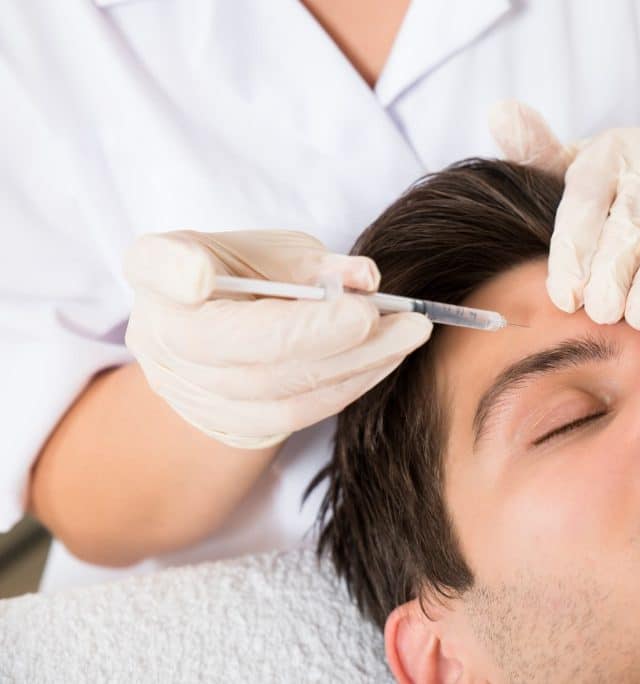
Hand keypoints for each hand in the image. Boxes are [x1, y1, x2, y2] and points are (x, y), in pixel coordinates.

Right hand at [123, 230, 431, 448]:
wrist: (224, 340)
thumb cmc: (246, 278)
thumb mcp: (273, 250)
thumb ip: (313, 262)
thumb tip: (367, 279)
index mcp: (158, 271)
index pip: (157, 266)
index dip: (175, 272)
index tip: (202, 273)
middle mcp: (161, 335)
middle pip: (238, 344)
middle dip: (325, 333)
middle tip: (392, 316)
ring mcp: (192, 389)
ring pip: (276, 389)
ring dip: (355, 361)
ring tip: (408, 332)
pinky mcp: (233, 424)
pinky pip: (297, 413)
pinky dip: (350, 383)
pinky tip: (387, 357)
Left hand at [489, 100, 639, 329]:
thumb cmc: (616, 199)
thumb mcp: (573, 175)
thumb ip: (536, 153)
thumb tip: (499, 112)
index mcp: (612, 151)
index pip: (587, 196)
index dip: (575, 247)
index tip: (566, 294)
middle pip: (634, 217)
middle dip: (616, 268)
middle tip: (601, 312)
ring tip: (639, 317)